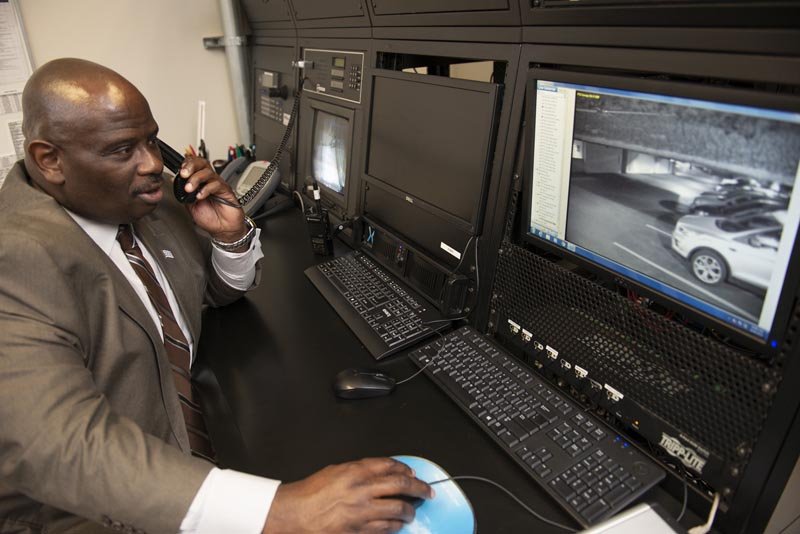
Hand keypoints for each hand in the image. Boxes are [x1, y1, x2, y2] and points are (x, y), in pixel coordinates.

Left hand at [177, 156, 245, 241]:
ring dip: (196, 179)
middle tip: (184, 174)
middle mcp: (209, 181)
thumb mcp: (190, 206)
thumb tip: (176, 183)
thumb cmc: (210, 218)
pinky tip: (200, 196)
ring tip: (189, 189)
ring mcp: (218, 185)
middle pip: (202, 163)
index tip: (180, 172)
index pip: (194, 165)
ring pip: (208, 173)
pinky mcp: (226, 191)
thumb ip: (184, 194)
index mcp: (200, 182)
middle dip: (191, 166)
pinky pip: (217, 184)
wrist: (224, 229)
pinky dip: (206, 189)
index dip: (187, 165)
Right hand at [262, 457, 432, 533]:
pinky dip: (395, 526)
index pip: (390, 465)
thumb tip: (378, 473)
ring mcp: (362, 511)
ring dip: (409, 510)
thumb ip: (357, 471)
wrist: (294, 515)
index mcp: (355, 471)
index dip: (406, 468)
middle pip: (401, 484)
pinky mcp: (359, 530)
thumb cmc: (309, 494)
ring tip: (413, 512)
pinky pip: (386, 528)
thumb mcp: (334, 472)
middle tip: (427, 491)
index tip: (412, 473)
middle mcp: (362, 489)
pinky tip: (398, 525)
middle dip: (419, 488)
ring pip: (398, 508)